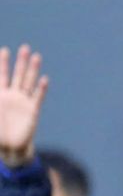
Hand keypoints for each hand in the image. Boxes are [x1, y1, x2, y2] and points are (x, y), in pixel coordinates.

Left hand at [0, 45, 48, 166]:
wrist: (10, 147)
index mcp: (0, 95)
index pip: (1, 75)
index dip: (2, 63)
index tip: (4, 50)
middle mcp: (12, 96)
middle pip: (17, 75)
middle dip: (20, 62)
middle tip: (24, 47)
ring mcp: (23, 102)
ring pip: (29, 82)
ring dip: (32, 70)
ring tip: (37, 56)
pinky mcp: (32, 111)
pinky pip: (37, 98)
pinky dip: (40, 89)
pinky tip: (44, 80)